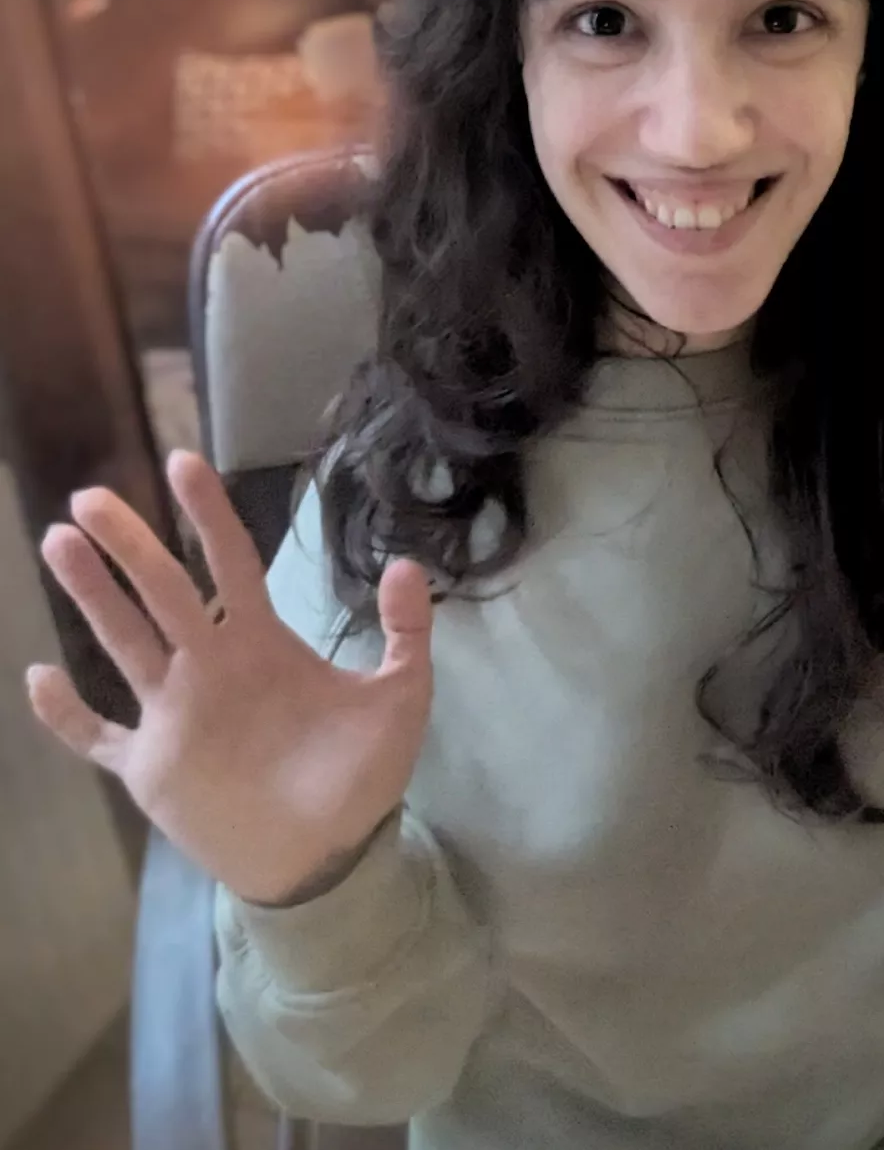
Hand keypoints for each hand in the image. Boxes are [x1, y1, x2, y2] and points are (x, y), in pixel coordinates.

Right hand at [27, 451, 434, 905]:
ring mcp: (174, 715)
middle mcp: (209, 666)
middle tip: (93, 498)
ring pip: (122, 642)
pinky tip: (39, 675)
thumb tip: (407, 564)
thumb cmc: (362, 775)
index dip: (209, 515)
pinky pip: (97, 736)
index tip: (184, 462)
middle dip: (130, 544)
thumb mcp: (400, 697)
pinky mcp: (150, 768)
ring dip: (92, 596)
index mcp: (261, 643)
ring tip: (60, 542)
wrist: (329, 857)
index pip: (230, 563)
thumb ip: (407, 632)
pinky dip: (65, 714)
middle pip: (163, 590)